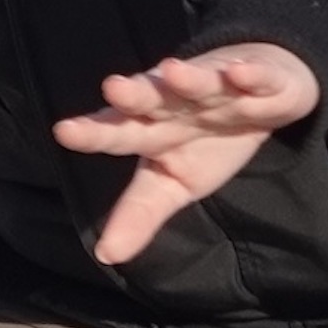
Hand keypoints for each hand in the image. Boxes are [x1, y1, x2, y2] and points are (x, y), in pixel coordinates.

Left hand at [51, 43, 320, 265]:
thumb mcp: (175, 184)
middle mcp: (176, 101)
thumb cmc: (208, 142)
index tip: (65, 131)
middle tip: (114, 88)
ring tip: (173, 72)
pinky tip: (239, 74)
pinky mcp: (257, 77)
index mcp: (152, 128)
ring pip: (201, 80)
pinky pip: (254, 76)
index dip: (94, 131)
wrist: (262, 98)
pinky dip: (249, 75)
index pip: (119, 131)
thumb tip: (105, 255)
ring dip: (189, 78)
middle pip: (151, 97)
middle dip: (135, 94)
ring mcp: (216, 86)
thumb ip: (140, 215)